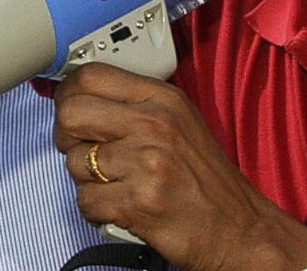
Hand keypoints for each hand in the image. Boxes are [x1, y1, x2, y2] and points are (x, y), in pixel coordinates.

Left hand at [54, 63, 306, 269]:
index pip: (91, 75)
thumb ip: (133, 103)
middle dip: (66, 135)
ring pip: (75, 161)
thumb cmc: (204, 177)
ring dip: (86, 178)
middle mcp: (154, 124)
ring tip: (114, 183)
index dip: (69, 92)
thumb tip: (77, 92)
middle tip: (81, 148)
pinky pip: (85, 200)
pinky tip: (119, 205)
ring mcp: (147, 163)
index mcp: (162, 98)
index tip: (68, 106)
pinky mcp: (138, 203)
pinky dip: (95, 208)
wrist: (239, 230)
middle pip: (71, 113)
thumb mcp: (178, 120)